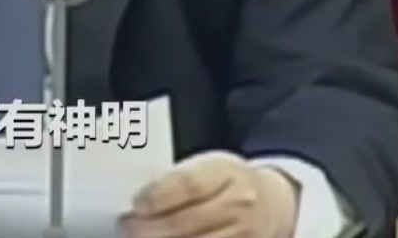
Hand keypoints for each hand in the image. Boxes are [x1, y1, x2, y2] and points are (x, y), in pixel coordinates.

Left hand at [121, 151, 298, 237]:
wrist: (272, 204)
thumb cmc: (229, 183)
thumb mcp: (210, 167)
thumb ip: (178, 180)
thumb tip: (138, 200)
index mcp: (227, 172)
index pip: (188, 184)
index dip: (157, 197)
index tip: (136, 204)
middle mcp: (239, 205)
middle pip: (185, 222)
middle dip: (147, 228)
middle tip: (126, 228)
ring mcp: (243, 234)